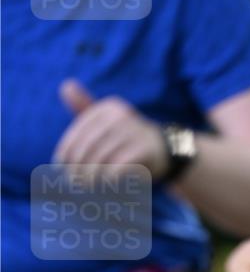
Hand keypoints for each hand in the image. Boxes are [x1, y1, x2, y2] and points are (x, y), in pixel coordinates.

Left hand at [53, 80, 168, 177]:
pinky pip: (117, 166)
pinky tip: (106, 184)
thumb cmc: (128, 138)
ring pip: (101, 158)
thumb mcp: (108, 120)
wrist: (165, 151)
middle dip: (77, 168)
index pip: (76, 134)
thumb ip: (85, 107)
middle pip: (87, 147)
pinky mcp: (144, 149)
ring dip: (91, 176)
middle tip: (75, 183)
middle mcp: (119, 116)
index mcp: (106, 108)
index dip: (65, 154)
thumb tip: (65, 85)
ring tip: (88, 186)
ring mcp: (133, 132)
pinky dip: (108, 178)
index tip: (62, 170)